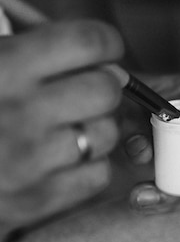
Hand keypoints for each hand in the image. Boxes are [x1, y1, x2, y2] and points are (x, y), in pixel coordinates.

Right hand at [0, 19, 123, 238]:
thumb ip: (32, 43)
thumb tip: (101, 55)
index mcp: (4, 67)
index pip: (88, 41)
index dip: (105, 42)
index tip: (104, 49)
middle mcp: (21, 112)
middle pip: (106, 90)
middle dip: (101, 87)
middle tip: (84, 92)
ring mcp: (31, 160)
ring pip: (107, 133)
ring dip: (96, 128)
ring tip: (67, 128)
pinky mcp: (39, 200)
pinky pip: (99, 174)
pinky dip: (89, 165)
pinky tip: (63, 158)